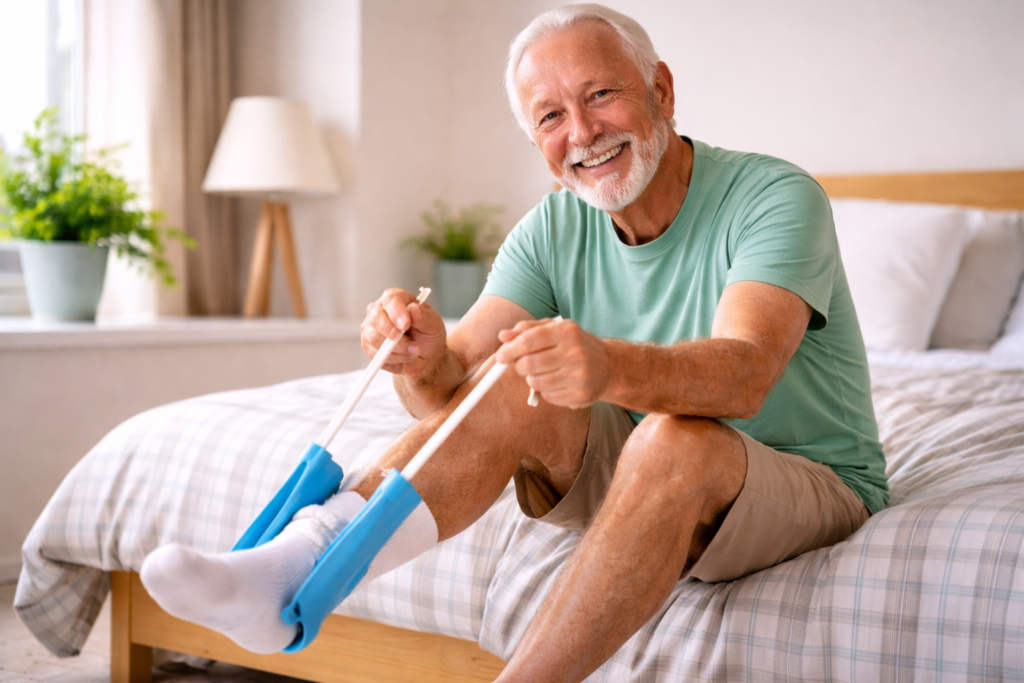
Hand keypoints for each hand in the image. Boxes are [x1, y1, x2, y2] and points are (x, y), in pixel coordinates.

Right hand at [361, 288, 446, 376]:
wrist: (425, 355)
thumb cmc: (428, 335)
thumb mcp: (434, 324)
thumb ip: (424, 316)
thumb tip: (413, 309)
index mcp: (397, 299)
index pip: (391, 299)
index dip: (397, 312)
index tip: (405, 324)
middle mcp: (380, 311)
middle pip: (375, 317)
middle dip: (391, 332)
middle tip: (409, 342)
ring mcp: (371, 328)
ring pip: (374, 338)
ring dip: (397, 349)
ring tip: (415, 351)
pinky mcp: (368, 346)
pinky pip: (375, 354)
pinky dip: (393, 358)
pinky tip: (405, 356)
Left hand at [495, 318, 610, 408]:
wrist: (609, 366)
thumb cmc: (574, 344)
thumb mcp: (554, 329)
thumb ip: (527, 330)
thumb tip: (503, 336)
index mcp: (567, 331)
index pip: (529, 340)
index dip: (510, 350)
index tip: (500, 356)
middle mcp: (575, 352)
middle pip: (528, 364)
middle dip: (518, 366)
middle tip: (521, 365)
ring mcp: (579, 376)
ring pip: (535, 383)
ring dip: (532, 379)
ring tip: (543, 372)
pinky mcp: (580, 395)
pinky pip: (547, 396)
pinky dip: (545, 391)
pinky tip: (557, 382)